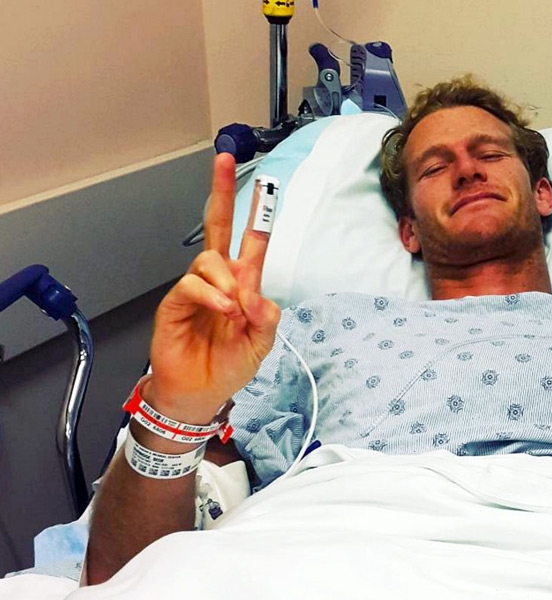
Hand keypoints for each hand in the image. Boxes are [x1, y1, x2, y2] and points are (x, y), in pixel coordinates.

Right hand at [147, 153, 281, 422]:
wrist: (202, 391)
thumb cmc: (230, 364)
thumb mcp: (262, 341)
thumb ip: (266, 315)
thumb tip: (255, 294)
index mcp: (244, 282)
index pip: (252, 240)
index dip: (258, 214)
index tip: (267, 183)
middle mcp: (220, 277)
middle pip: (218, 225)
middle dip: (222, 191)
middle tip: (224, 159)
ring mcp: (196, 287)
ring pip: (209, 259)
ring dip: (227, 280)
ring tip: (234, 309)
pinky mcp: (176, 301)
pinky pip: (192, 284)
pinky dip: (211, 294)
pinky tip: (223, 310)